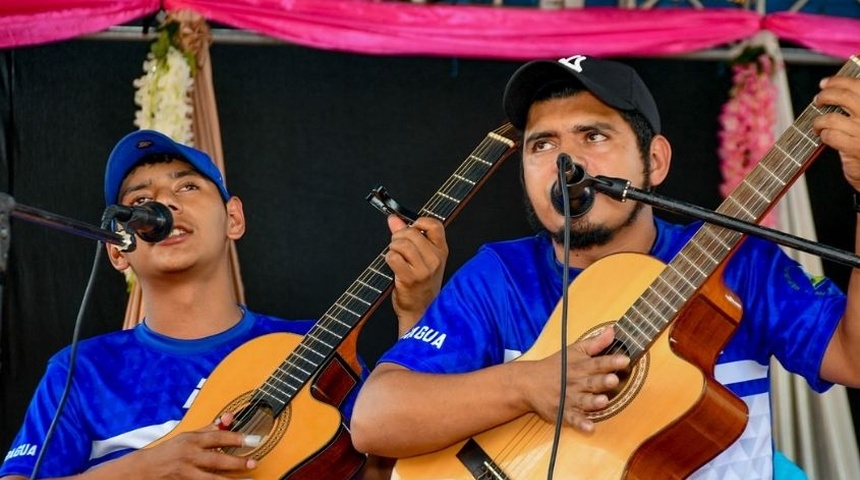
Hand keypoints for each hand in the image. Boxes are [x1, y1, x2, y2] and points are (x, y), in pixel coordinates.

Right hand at [116, 412, 257, 478]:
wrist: (144, 470)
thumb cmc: (169, 451)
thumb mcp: (187, 436)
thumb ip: (208, 430)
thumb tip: (228, 419)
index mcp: (191, 440)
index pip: (217, 437)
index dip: (235, 437)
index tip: (250, 439)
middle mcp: (189, 456)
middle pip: (216, 459)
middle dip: (236, 461)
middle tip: (253, 462)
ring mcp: (186, 473)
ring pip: (211, 478)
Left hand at [385, 215, 447, 333]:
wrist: (422, 311)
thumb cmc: (422, 285)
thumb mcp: (421, 259)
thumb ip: (406, 235)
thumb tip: (393, 219)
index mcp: (441, 251)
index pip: (435, 225)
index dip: (419, 222)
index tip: (411, 227)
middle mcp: (435, 259)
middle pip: (412, 233)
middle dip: (398, 236)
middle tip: (397, 245)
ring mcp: (423, 269)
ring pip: (402, 244)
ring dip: (393, 248)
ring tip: (395, 256)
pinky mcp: (410, 278)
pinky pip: (393, 257)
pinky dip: (389, 258)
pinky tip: (393, 265)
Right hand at [523, 327, 629, 432]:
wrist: (528, 382)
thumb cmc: (555, 366)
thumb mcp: (574, 350)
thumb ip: (595, 343)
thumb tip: (613, 330)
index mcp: (580, 366)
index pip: (598, 363)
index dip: (611, 361)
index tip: (625, 359)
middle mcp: (575, 382)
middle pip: (591, 382)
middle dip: (602, 381)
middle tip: (613, 379)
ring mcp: (568, 398)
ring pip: (583, 401)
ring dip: (592, 402)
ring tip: (603, 401)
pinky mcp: (562, 412)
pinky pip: (572, 419)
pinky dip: (580, 424)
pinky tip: (589, 428)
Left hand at [814, 76, 859, 189]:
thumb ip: (857, 105)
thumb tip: (837, 88)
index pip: (857, 84)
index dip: (838, 81)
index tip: (825, 83)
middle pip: (844, 96)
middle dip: (825, 96)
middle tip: (818, 100)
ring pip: (831, 118)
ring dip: (819, 120)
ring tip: (817, 124)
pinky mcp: (856, 148)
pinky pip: (830, 135)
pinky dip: (823, 135)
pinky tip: (825, 137)